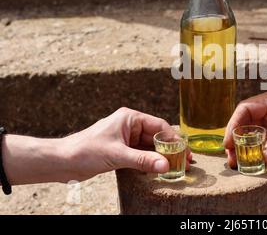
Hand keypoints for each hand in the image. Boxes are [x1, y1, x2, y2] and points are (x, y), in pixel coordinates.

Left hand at [62, 107, 191, 181]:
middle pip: (156, 137)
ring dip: (161, 156)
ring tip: (175, 167)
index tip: (185, 151)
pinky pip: (141, 154)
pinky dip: (150, 161)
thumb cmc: (85, 151)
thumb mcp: (118, 155)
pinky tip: (158, 169)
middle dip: (170, 149)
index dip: (174, 139)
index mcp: (130, 118)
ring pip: (150, 147)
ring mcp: (126, 138)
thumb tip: (166, 165)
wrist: (62, 161)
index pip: (159, 126)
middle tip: (184, 162)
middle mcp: (130, 126)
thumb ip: (143, 160)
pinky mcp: (121, 150)